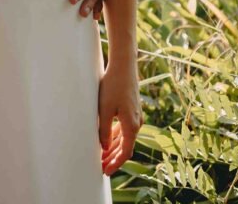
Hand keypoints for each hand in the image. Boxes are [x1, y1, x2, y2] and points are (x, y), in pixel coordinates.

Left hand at [98, 60, 141, 175]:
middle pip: (125, 147)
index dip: (115, 163)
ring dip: (113, 148)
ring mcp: (134, 116)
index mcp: (131, 126)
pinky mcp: (131, 109)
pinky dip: (116, 136)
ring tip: (102, 156)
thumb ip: (104, 131)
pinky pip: (123, 128)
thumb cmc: (113, 85)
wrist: (123, 65)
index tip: (105, 171)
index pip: (125, 152)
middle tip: (101, 167)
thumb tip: (104, 148)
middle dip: (113, 158)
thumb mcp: (104, 109)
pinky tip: (107, 140)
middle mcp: (136, 123)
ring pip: (124, 138)